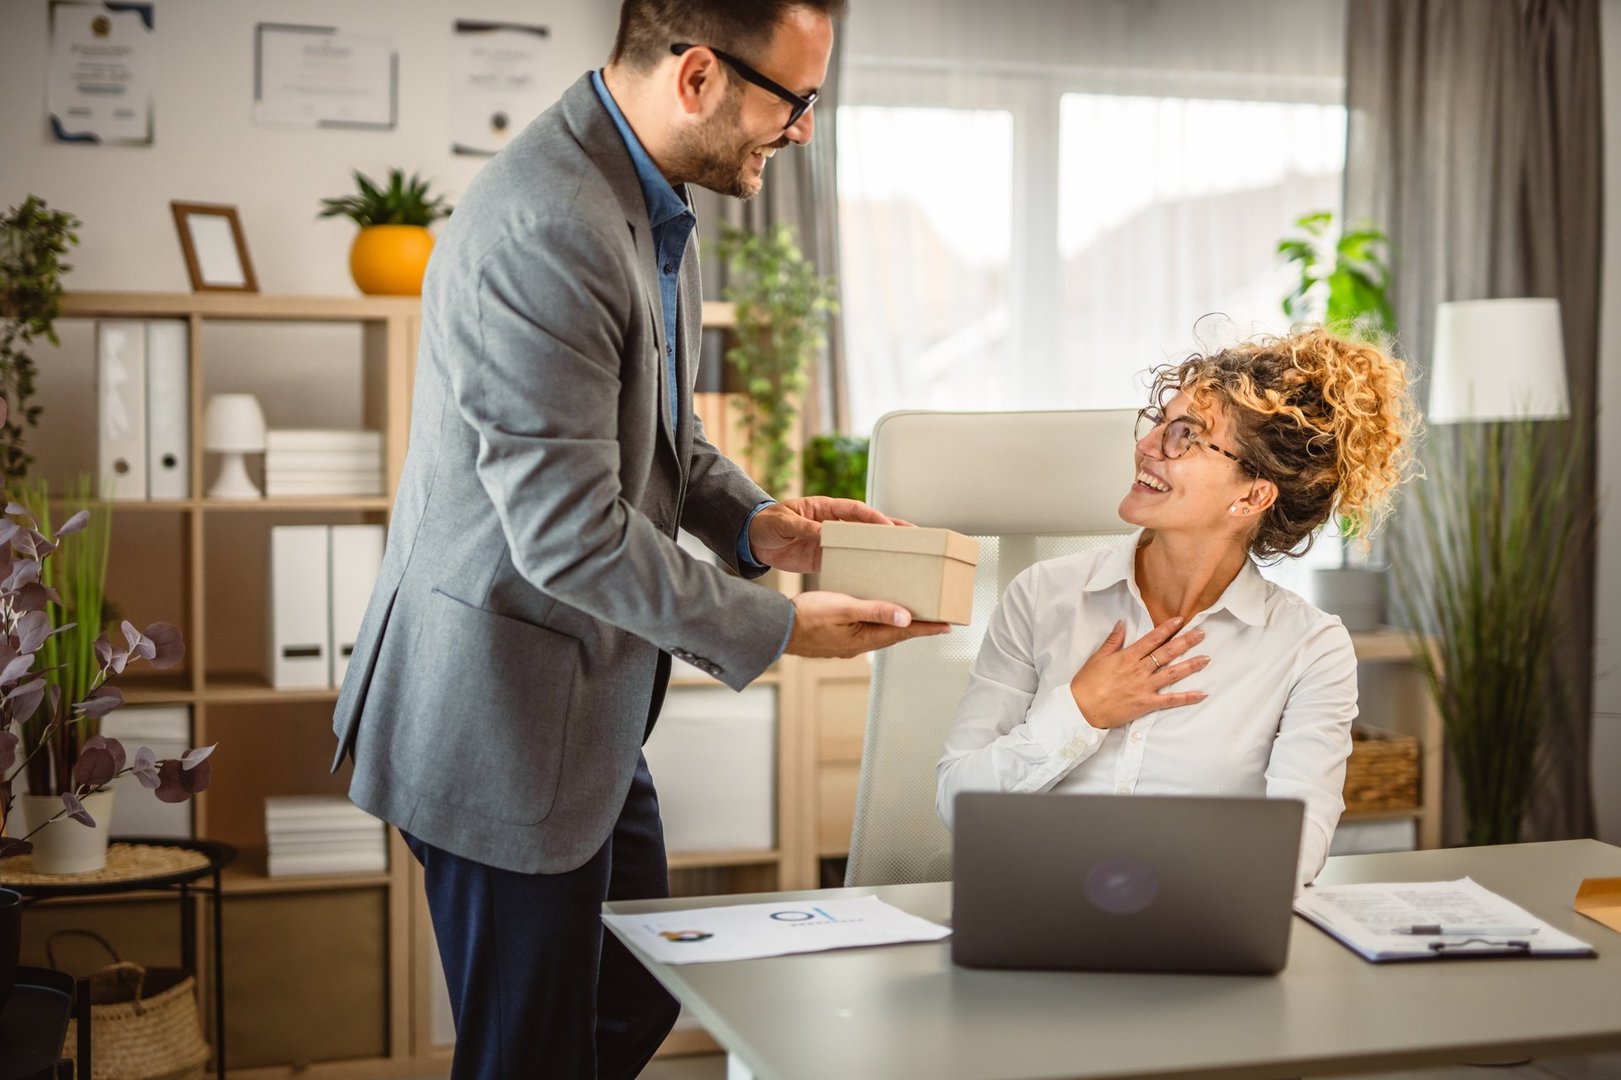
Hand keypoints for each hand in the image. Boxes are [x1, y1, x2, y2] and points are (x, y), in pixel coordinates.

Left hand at [747, 497, 911, 573]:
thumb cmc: (767, 522)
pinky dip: (860, 566)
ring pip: (861, 544)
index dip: (873, 518)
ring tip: (904, 554)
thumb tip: (825, 533)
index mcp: (825, 508)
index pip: (856, 511)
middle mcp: (832, 524)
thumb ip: (806, 528)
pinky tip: (876, 573)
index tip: (889, 526)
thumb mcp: (785, 522)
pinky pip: (846, 562)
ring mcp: (829, 542)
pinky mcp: (823, 558)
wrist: (751, 540)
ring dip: (880, 549)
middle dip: (890, 529)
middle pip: (866, 526)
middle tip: (914, 535)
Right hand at [785, 590, 949, 658]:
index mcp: (864, 639)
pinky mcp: (838, 639)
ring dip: (898, 625)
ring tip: (913, 615)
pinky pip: (866, 631)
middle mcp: (859, 645)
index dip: (928, 628)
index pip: (905, 632)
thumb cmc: (806, 617)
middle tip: (937, 620)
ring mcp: (848, 644)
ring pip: (881, 633)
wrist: (776, 628)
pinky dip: (879, 623)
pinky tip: (876, 614)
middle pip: (896, 634)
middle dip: (917, 627)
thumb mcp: (845, 608)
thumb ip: (876, 611)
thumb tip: (907, 617)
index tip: (948, 626)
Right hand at [1068, 618, 1208, 729]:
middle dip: (1185, 642)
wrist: (1082, 709)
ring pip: (1172, 673)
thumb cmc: (1087, 683)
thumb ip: (1113, 640)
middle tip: (1201, 634)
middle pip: (1167, 653)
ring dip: (1191, 665)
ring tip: (1206, 658)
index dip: (1167, 629)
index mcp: (1127, 657)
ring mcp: (1144, 687)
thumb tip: (1121, 623)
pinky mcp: (1146, 703)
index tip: (1180, 620)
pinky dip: (1186, 698)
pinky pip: (1170, 700)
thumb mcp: (1097, 657)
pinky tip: (1201, 694)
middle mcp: (1139, 670)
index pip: (1151, 639)